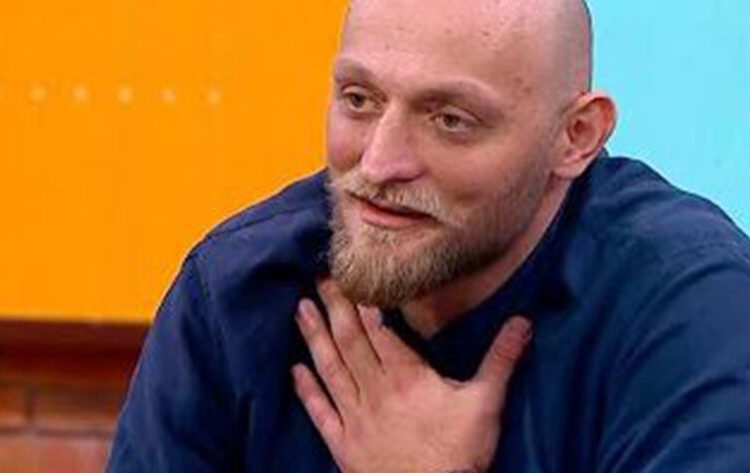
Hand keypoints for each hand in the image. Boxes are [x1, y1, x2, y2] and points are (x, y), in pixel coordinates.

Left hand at [292, 279, 532, 472]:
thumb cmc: (458, 454)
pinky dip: (307, 390)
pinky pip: (320, 411)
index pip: (379, 330)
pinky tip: (295, 370)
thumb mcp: (486, 404)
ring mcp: (355, 416)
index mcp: (406, 376)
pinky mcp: (343, 443)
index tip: (350, 276)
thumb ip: (501, 360)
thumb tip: (523, 322)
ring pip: (330, 368)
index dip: (363, 302)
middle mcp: (374, 390)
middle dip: (335, 307)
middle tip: (321, 277)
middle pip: (350, 341)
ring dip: (314, 337)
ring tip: (301, 308)